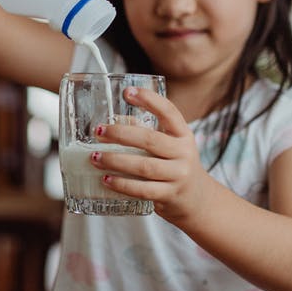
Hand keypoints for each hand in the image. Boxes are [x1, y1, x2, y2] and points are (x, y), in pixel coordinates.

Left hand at [88, 86, 210, 222]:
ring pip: (144, 166)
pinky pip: (142, 189)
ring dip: (116, 161)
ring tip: (95, 157)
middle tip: (99, 131)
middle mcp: (183, 153)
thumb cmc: (175, 165)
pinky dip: (122, 184)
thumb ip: (145, 131)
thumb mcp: (169, 145)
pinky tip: (106, 180)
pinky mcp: (169, 195)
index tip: (127, 92)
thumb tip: (114, 121)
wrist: (196, 198)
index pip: (169, 112)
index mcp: (183, 134)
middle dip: (121, 134)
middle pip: (150, 140)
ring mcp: (178, 175)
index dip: (149, 100)